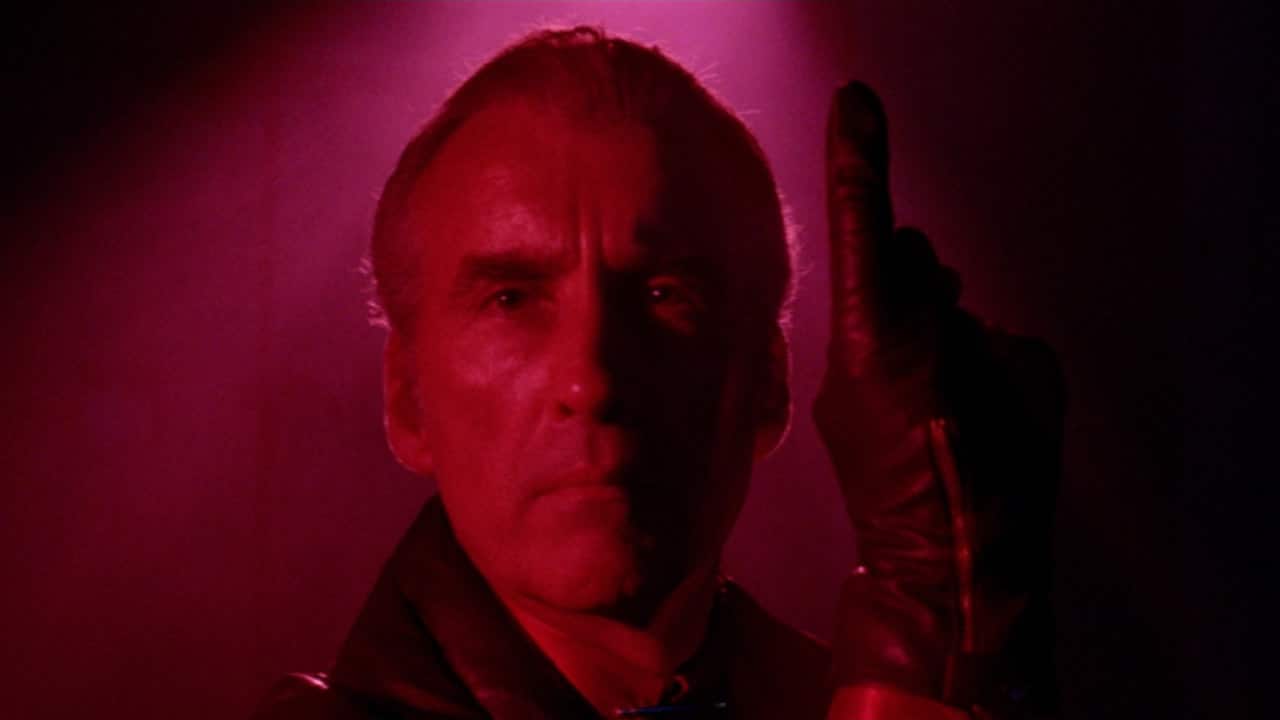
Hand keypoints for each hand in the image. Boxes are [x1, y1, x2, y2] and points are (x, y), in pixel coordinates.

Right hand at [815, 82, 1062, 718]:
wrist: (959, 566)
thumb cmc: (882, 491)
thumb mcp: (842, 405)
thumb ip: (864, 334)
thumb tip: (898, 290)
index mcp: (872, 335)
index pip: (863, 224)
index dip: (856, 162)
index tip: (857, 104)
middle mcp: (940, 325)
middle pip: (918, 266)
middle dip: (906, 291)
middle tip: (897, 361)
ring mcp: (993, 344)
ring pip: (958, 307)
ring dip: (944, 335)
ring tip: (939, 408)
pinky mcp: (1038, 365)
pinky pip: (998, 342)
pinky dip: (984, 368)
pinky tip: (977, 420)